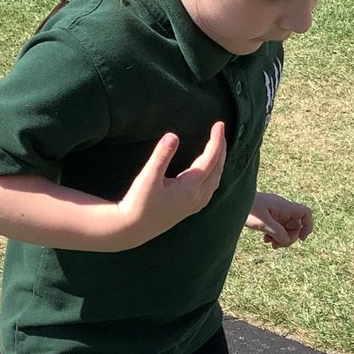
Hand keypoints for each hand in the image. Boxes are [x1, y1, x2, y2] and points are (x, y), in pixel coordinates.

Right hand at [115, 121, 226, 246]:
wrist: (132, 229)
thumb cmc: (138, 204)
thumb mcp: (148, 178)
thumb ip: (161, 156)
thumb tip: (173, 135)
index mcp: (190, 188)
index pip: (209, 159)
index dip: (216, 140)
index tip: (219, 124)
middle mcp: (196, 197)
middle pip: (217, 169)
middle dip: (221, 149)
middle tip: (220, 131)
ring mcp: (193, 205)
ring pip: (215, 180)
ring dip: (219, 163)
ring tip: (219, 148)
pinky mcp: (187, 210)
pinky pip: (209, 190)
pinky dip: (214, 176)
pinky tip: (210, 174)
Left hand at [246, 192, 313, 247]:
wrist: (231, 201)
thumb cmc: (246, 208)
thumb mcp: (262, 223)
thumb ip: (277, 232)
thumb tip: (287, 241)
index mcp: (283, 207)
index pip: (305, 213)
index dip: (308, 226)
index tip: (301, 238)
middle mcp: (282, 208)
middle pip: (296, 225)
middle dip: (289, 237)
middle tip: (276, 245)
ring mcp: (275, 212)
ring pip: (286, 228)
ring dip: (281, 238)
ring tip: (270, 243)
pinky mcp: (268, 216)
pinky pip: (277, 227)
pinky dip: (274, 235)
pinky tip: (265, 239)